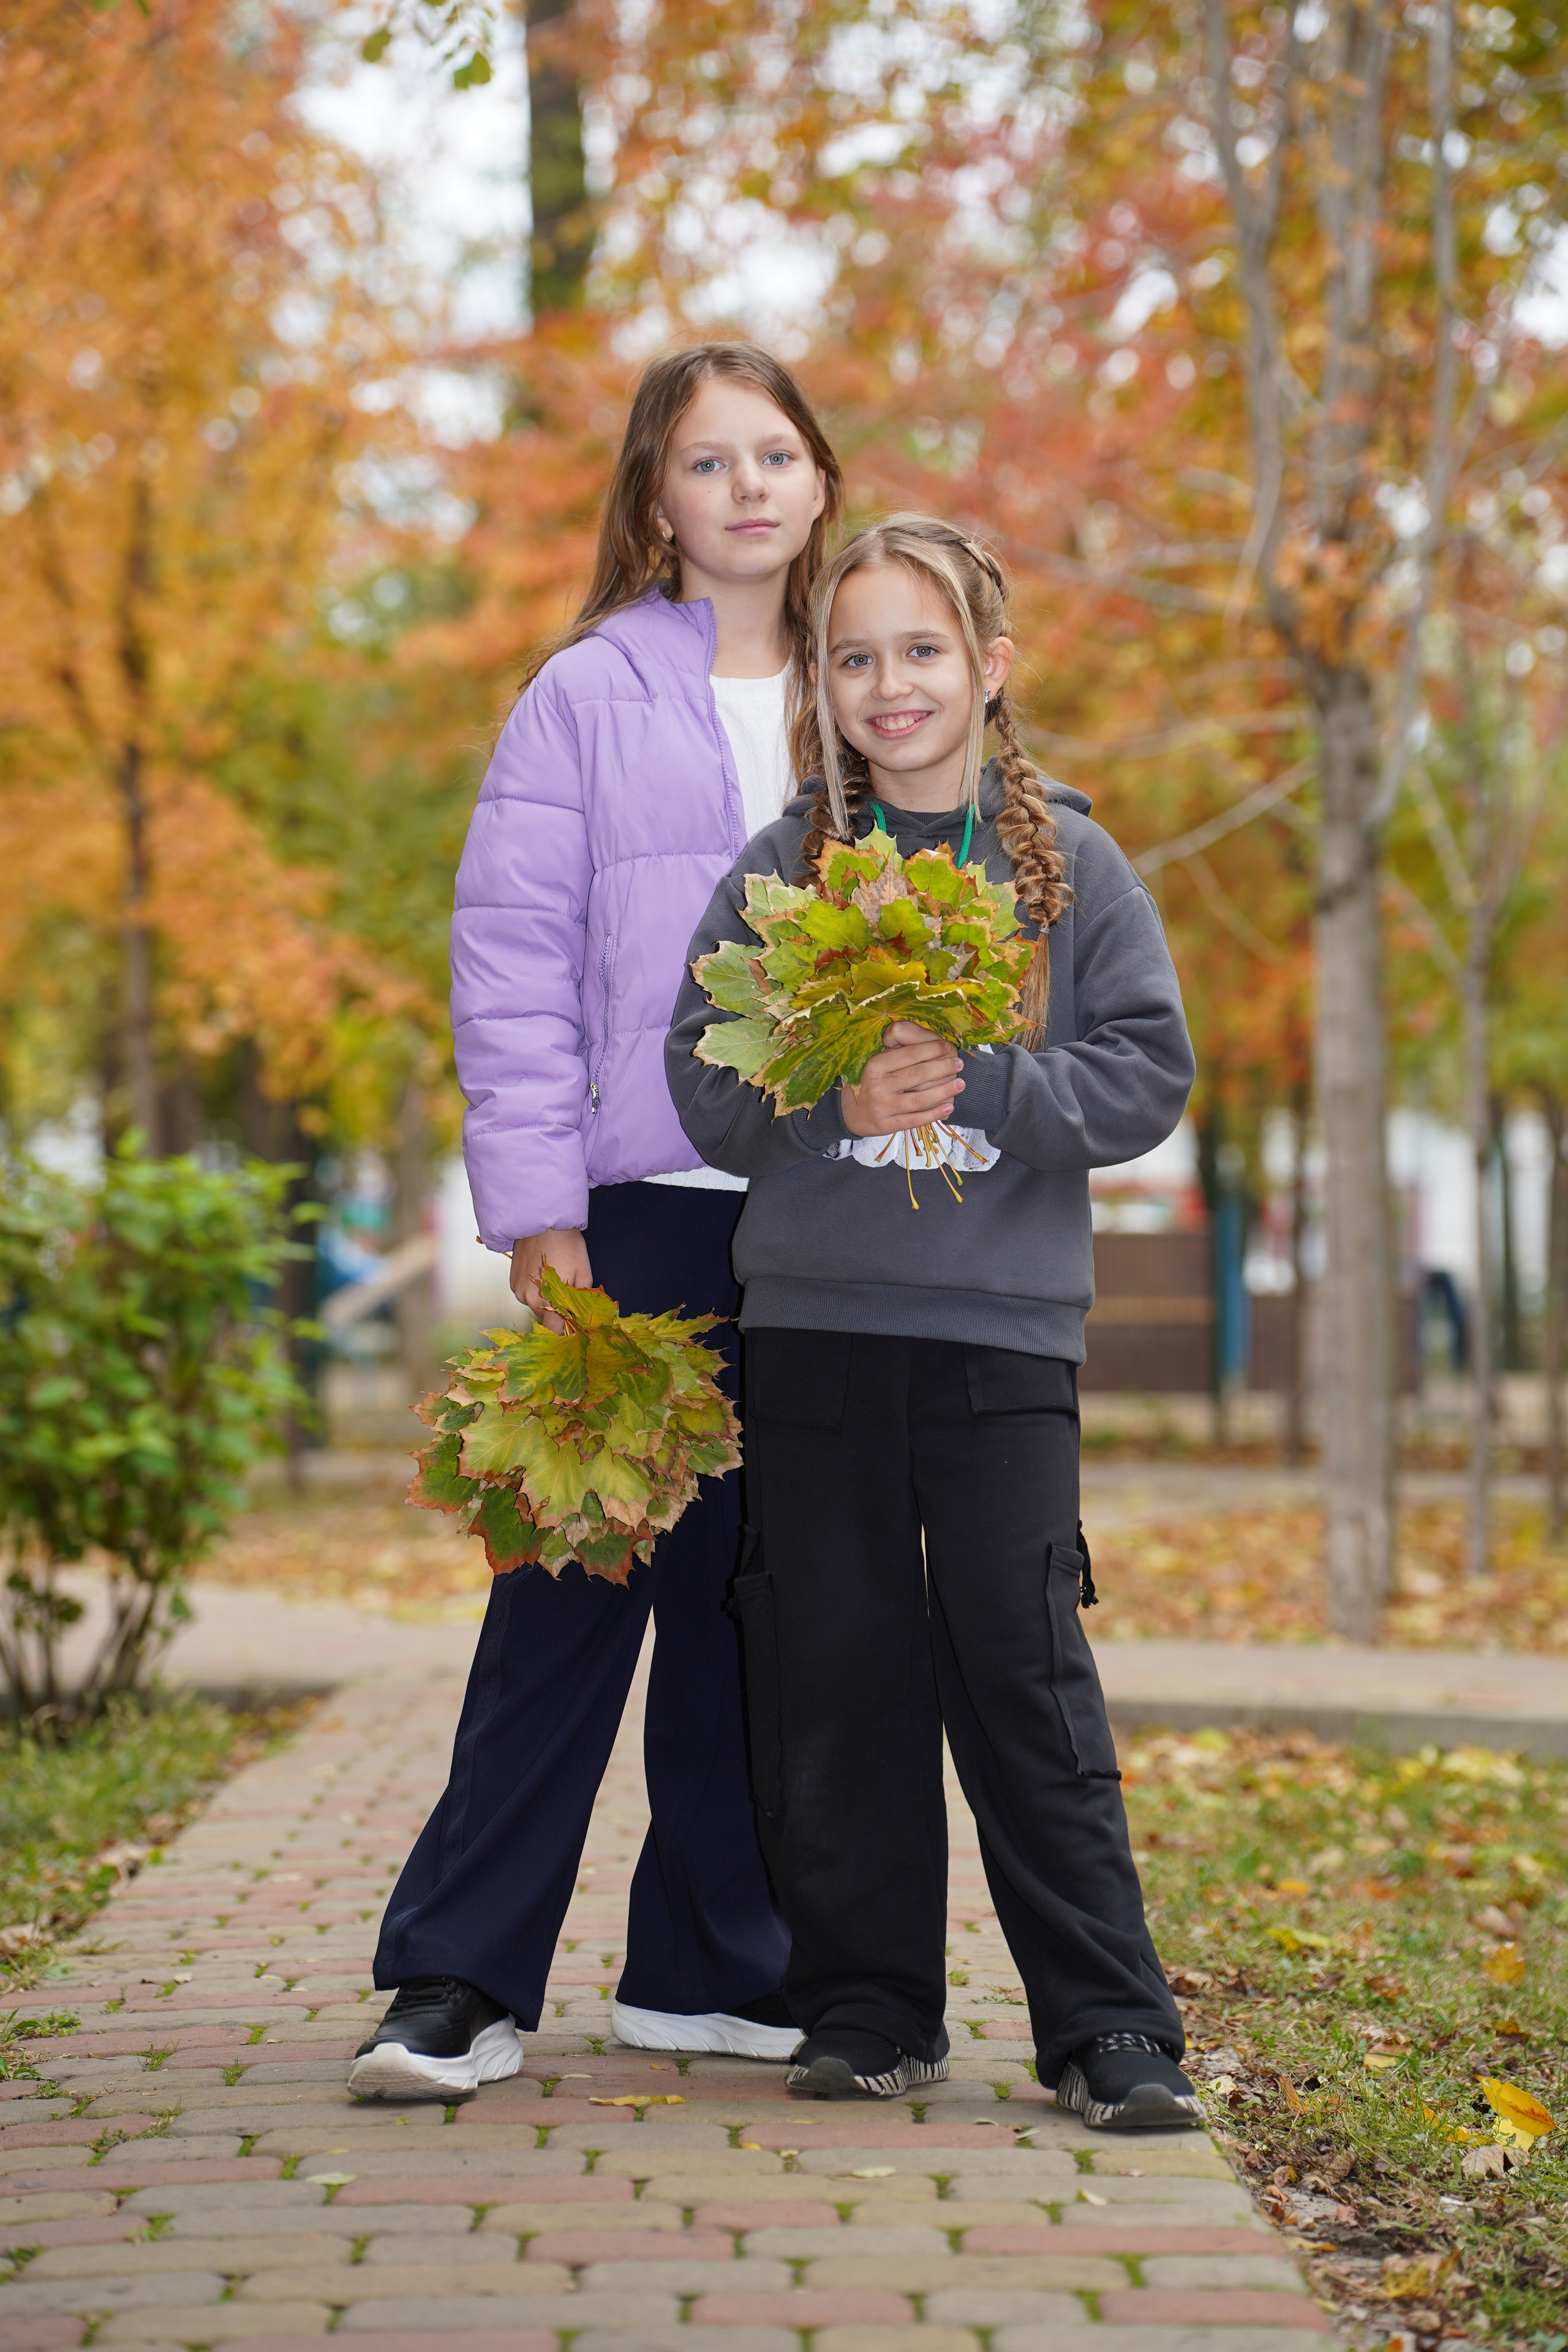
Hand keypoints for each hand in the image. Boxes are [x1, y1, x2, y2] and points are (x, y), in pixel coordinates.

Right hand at [510, 1228, 592, 1330]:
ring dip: (546, 1301)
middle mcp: (527, 1298)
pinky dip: (536, 1290)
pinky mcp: (512, 1280)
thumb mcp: (583, 1272)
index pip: (554, 1328)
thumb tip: (582, 1316)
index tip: (575, 1319)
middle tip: (569, 1295)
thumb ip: (581, 1299)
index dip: (567, 1325)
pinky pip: (527, 1294)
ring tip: (556, 1281)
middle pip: (544, 1318)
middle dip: (557, 1312)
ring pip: (535, 1305)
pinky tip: (545, 1276)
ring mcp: (517, 1289)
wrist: (542, 1221)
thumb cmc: (566, 1243)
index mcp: (545, 1299)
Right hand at [841, 1022, 964, 1137]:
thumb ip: (898, 1049)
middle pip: (917, 1075)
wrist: (850, 1112)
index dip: (931, 1049)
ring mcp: (883, 1108)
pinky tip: (948, 1108)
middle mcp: (878, 1087)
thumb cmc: (870, 1081)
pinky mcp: (887, 1125)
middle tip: (958, 1064)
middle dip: (942, 1068)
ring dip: (943, 1091)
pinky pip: (915, 1120)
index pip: (909, 1054)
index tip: (947, 1047)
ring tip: (960, 1084)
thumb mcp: (877, 1061)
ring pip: (919, 1100)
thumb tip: (926, 1043)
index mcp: (875, 1066)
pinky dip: (933, 1114)